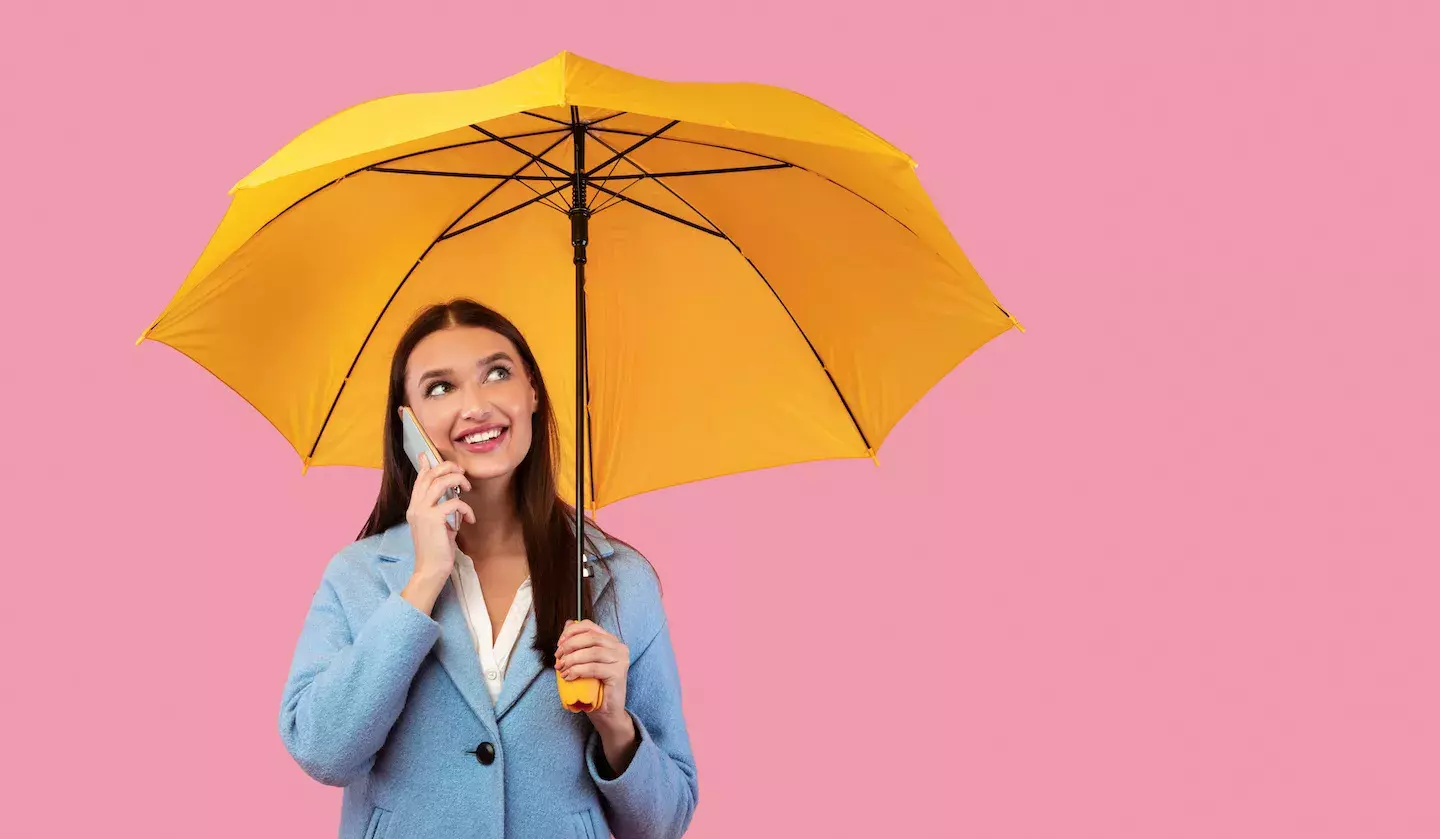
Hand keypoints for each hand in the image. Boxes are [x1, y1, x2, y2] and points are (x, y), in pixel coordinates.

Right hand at [405, 452, 474, 582]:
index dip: (426, 466)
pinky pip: (454, 503)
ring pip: (440, 482)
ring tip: (467, 488)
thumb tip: (451, 498)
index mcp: (414, 507)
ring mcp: (423, 512)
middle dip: (448, 467)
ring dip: (458, 480)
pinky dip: (466, 508)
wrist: (430, 570)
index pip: (420, 480)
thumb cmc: (436, 549)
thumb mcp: (437, 525)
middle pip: (430, 475)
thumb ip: (440, 510)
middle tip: (462, 472)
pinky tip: (470, 519)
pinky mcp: (434, 519)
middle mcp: (416, 507)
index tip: (428, 455)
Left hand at [555, 620, 629, 732]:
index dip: (571, 632)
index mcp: (611, 641)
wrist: (607, 712)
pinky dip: (578, 671)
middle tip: (558, 657)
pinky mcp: (618, 673)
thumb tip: (568, 624)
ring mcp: (621, 660)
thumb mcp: (584, 662)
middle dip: (569, 645)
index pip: (589, 626)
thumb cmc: (594, 687)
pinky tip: (569, 677)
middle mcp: (619, 647)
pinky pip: (594, 668)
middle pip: (590, 637)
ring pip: (592, 652)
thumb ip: (578, 643)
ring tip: (562, 669)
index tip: (559, 643)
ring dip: (572, 659)